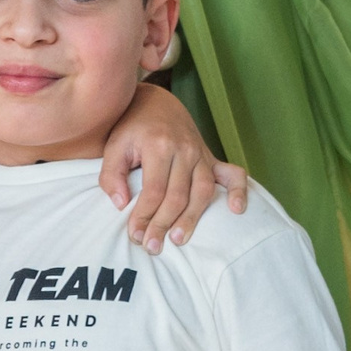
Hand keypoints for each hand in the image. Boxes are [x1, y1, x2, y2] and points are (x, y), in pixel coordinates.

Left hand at [99, 81, 248, 251]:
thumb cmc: (131, 128)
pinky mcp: (211, 157)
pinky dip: (238, 191)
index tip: (135, 236)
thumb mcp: (113, 146)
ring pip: (203, 191)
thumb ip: (112, 175)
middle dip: (164, 224)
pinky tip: (237, 210)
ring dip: (192, 218)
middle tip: (152, 248)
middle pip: (178, 195)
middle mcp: (184, 150)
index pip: (154, 190)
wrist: (156, 102)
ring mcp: (201, 153)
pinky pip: (233, 173)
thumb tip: (121, 204)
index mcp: (159, 146)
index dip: (144, 216)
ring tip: (179, 240)